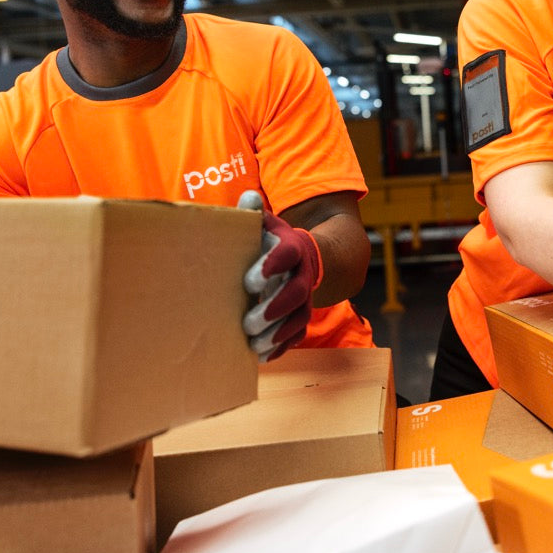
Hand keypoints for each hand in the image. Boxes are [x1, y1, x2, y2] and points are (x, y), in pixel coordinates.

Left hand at [237, 191, 321, 361]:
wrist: (303, 256)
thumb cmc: (273, 240)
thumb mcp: (265, 223)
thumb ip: (254, 212)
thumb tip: (248, 197)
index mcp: (292, 247)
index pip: (287, 254)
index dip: (271, 266)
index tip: (249, 281)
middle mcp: (302, 274)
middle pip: (296, 293)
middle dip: (274, 309)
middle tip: (248, 322)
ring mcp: (304, 297)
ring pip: (299, 318)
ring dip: (278, 333)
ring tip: (254, 343)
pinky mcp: (301, 315)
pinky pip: (297, 334)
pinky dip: (281, 346)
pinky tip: (262, 355)